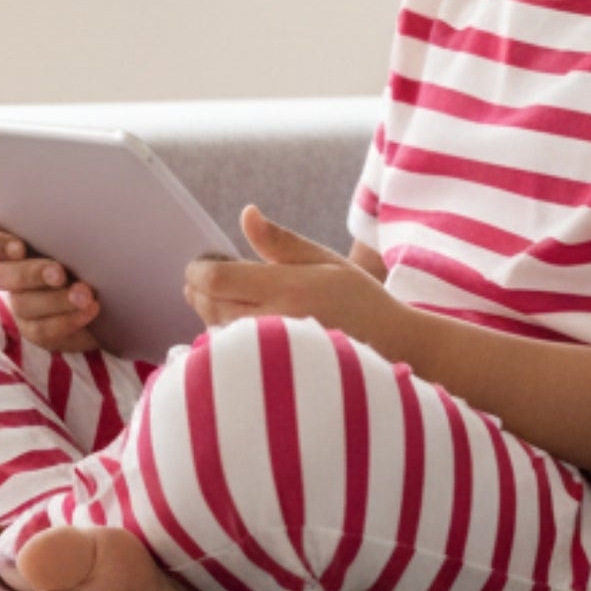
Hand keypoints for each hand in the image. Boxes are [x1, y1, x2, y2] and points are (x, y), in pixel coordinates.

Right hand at [0, 219, 102, 353]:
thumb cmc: (92, 243)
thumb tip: (77, 214)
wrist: (111, 284)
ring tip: (86, 295)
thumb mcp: (81, 229)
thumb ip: (67, 224)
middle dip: (31, 274)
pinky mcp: (36, 328)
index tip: (20, 248)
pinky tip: (89, 310)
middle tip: (60, 273)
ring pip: (23, 304)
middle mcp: (8, 272)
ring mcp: (20, 302)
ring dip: (56, 299)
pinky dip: (67, 320)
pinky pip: (41, 330)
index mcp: (11, 240)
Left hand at [184, 205, 409, 361]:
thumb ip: (280, 242)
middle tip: (200, 279)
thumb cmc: (359, 299)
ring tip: (220, 299)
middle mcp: (276, 324)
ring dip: (209, 313)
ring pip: (215, 333)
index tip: (199, 264)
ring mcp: (273, 356)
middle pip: (209, 306)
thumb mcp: (324, 260)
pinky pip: (232, 356)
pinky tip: (235, 328)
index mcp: (288, 289)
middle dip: (198, 290)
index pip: (217, 280)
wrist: (393, 349)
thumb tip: (246, 214)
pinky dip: (223, 339)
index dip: (198, 270)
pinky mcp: (274, 376)